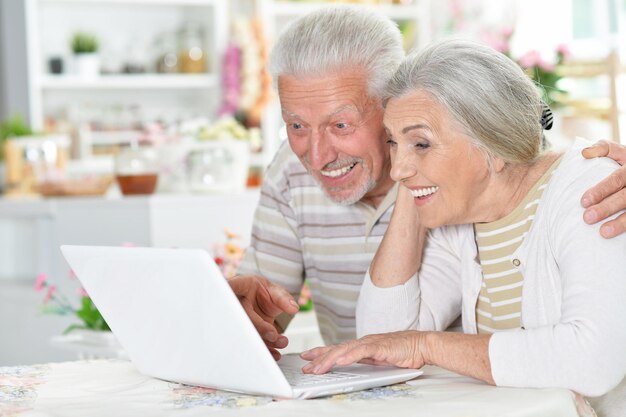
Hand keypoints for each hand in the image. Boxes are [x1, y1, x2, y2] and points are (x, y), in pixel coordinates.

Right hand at [228, 275, 299, 359]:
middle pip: (243, 316)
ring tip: (281, 342)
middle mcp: (237, 303)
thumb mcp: (274, 290)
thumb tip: (293, 308)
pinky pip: (254, 341)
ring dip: (265, 341)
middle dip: (259, 328)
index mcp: (241, 285)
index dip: (229, 289)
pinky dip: (265, 349)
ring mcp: (241, 318)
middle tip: (273, 335)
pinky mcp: (248, 332)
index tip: (227, 294)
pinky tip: (274, 353)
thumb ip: (283, 298)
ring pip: (249, 331)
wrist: (262, 303)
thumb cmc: (263, 293)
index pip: (232, 286)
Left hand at [300, 331, 426, 373]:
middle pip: (336, 350)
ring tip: (317, 368)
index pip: (337, 349)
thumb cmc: (403, 352)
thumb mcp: (379, 359)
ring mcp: (370, 343)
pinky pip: (361, 351)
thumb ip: (365, 362)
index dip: (321, 353)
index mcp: (362, 346)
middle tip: (305, 366)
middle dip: (319, 358)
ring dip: (329, 359)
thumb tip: (351, 367)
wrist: (421, 345)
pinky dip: (349, 356)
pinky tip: (340, 361)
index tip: (307, 358)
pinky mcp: (380, 346)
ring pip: (344, 350)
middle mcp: (363, 342)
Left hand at [581, 140, 625, 237]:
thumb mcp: (622, 152)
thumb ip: (604, 149)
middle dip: (607, 208)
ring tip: (603, 233)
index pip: (617, 179)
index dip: (601, 190)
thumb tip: (584, 153)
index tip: (583, 201)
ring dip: (621, 223)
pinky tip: (620, 240)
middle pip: (625, 197)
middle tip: (587, 218)